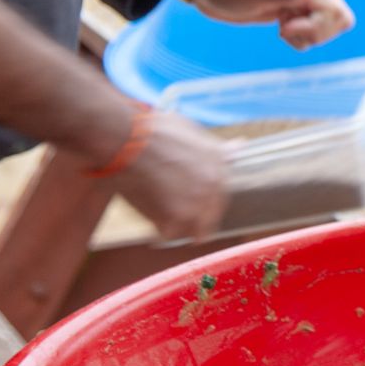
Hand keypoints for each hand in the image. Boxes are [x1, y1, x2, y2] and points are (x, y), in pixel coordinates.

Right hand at [93, 110, 230, 241]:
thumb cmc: (153, 131)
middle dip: (196, 217)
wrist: (124, 139)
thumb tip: (240, 147)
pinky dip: (158, 229)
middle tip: (174, 211)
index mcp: (220, 166)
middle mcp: (213, 188)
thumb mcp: (192, 131)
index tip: (193, 201)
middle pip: (210, 217)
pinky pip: (169, 234)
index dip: (206, 200)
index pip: (221, 195)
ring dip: (180, 227)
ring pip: (193, 231)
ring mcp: (194, 206)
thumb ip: (215, 148)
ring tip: (161, 214)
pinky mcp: (171, 220)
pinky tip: (149, 215)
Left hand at [186, 0, 354, 49]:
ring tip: (283, 32)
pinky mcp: (291, 11)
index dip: (317, 27)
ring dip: (310, 36)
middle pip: (339, 18)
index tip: (286, 28)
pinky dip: (301, 37)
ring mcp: (300, 1)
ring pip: (328, 25)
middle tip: (288, 32)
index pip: (335, 10)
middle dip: (318, 33)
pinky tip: (282, 32)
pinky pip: (312, 29)